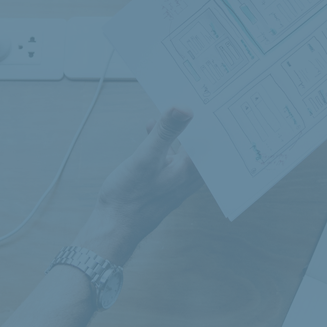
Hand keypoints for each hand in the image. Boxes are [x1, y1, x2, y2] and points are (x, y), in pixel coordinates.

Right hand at [74, 108, 200, 263]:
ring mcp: (177, 181)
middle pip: (202, 145)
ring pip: (186, 150)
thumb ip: (165, 132)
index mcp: (190, 171)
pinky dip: (165, 142)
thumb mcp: (145, 157)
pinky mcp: (164, 183)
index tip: (212, 99)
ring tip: (173, 111)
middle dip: (198, 123)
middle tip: (196, 99)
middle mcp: (188, 177)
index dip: (212, 119)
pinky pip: (172, 157)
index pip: (211, 140)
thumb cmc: (129, 198)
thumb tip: (185, 108)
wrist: (113, 227)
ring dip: (180, 131)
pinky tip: (151, 131)